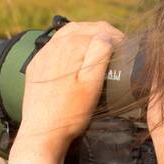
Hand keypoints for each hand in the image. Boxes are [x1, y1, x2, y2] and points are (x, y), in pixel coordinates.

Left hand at [11, 20, 124, 163]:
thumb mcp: (92, 83)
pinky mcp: (36, 66)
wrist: (41, 135)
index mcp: (70, 46)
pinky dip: (69, 44)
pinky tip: (77, 55)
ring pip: (68, 34)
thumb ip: (100, 54)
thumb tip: (106, 35)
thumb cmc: (70, 114)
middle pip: (84, 28)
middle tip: (117, 47)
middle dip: (103, 33)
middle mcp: (53, 46)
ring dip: (86, 35)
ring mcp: (42, 55)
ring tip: (100, 47)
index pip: (101, 30)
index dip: (118, 37)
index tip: (128, 49)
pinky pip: (54, 45)